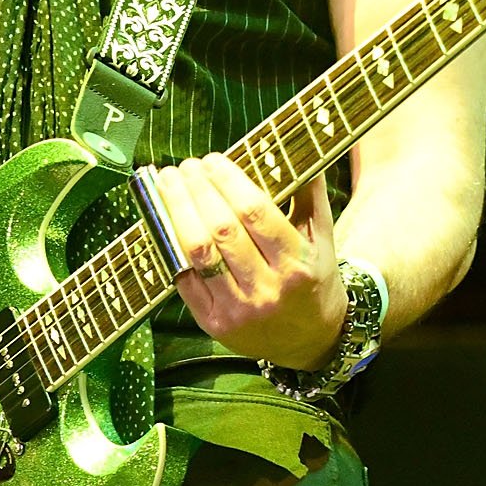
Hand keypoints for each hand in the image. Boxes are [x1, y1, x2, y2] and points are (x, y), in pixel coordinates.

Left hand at [144, 154, 346, 369]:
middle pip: (222, 230)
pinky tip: (164, 219)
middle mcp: (268, 289)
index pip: (256, 212)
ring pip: (198, 253)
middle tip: (186, 166)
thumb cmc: (313, 278)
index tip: (212, 160)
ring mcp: (239, 310)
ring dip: (178, 212)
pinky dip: (171, 245)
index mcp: (297, 263)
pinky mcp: (214, 324)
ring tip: (169, 184)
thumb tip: (296, 146)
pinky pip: (184, 279)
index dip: (228, 181)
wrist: (311, 340)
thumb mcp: (321, 238)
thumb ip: (309, 193)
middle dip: (197, 191)